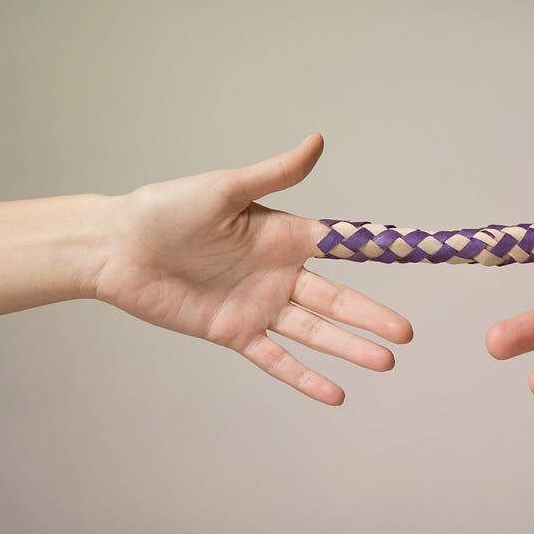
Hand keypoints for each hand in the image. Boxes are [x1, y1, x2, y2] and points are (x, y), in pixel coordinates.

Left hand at [94, 134, 412, 404]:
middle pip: (336, 299)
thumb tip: (317, 140)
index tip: (416, 260)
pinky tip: (335, 393)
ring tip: (385, 363)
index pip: (341, 248)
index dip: (377, 255)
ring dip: (349, 348)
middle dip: (371, 317)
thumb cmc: (166, 210)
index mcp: (284, 236)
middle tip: (405, 335)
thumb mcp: (225, 189)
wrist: (117, 248)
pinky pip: (276, 359)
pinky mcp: (234, 334)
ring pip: (314, 332)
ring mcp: (259, 306)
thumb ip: (275, 173)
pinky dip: (305, 378)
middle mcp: (279, 273)